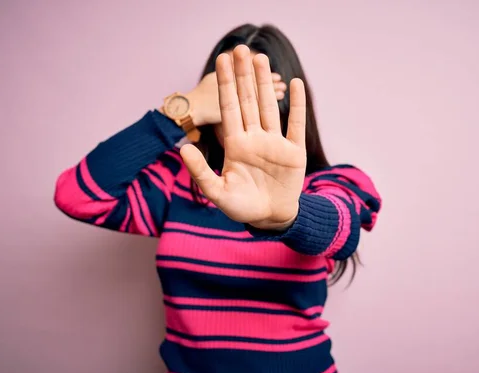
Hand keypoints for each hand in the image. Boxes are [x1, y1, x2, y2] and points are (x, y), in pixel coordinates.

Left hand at [180, 45, 306, 230]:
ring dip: (265, 83)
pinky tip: (295, 84)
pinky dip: (296, 105)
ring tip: (260, 58)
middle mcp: (254, 138)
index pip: (229, 108)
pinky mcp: (294, 151)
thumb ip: (200, 171)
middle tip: (239, 49)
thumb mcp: (217, 191)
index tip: (221, 61)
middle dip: (243, 75)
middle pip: (247, 101)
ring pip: (269, 107)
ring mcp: (275, 143)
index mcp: (235, 145)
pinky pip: (295, 124)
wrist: (269, 218)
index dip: (225, 84)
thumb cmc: (241, 207)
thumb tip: (182, 149)